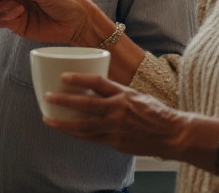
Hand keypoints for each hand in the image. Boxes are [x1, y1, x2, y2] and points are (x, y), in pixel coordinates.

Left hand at [41, 73, 192, 159]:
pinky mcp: (115, 142)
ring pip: (84, 126)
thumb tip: (93, 87)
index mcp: (123, 94)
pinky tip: (66, 131)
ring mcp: (115, 128)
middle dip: (64, 101)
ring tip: (48, 119)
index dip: (79, 78)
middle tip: (47, 97)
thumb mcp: (136, 94)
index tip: (63, 76)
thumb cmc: (154, 112)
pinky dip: (77, 135)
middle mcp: (118, 110)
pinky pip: (91, 138)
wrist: (171, 134)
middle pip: (85, 104)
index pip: (98, 82)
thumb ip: (115, 92)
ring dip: (63, 123)